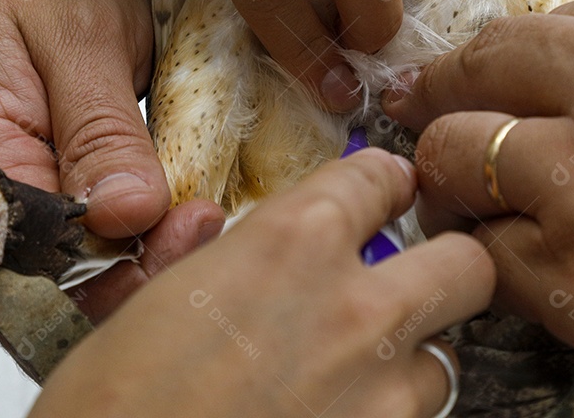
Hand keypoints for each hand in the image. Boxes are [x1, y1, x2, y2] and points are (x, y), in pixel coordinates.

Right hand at [0, 0, 223, 321]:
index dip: (130, 262)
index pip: (50, 260)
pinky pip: (81, 231)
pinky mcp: (33, 185)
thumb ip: (100, 129)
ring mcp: (3, 198)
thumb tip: (130, 217)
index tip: (199, 221)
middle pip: (64, 277)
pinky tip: (175, 204)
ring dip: (145, 249)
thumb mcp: (80, 36)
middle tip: (211, 217)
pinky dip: (131, 227)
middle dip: (146, 262)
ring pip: (76, 262)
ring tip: (202, 211)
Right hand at [32, 149, 495, 417]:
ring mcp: (382, 396)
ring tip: (352, 376)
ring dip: (409, 359)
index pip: (377, 178)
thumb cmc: (110, 411)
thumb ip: (211, 258)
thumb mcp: (151, 304)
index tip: (382, 193)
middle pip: (463, 264)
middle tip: (405, 280)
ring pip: (445, 359)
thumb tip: (221, 238)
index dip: (381, 184)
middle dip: (441, 267)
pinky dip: (383, 417)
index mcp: (291, 245)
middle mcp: (354, 310)